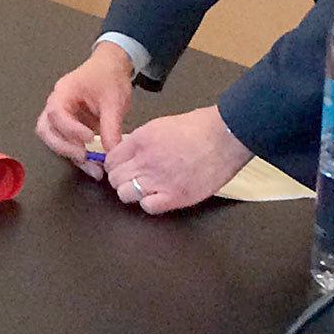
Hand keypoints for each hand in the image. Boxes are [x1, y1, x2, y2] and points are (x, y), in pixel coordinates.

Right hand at [36, 42, 133, 179]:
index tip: (89, 138)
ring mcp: (63, 117)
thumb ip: (111, 127)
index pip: (56, 113)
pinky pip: (69, 144)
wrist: (113, 68)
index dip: (70, 129)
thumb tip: (111, 153)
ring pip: (54, 139)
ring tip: (94, 169)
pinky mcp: (71, 127)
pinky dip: (80, 156)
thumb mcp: (114, 101)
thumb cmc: (109, 78)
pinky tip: (96, 166)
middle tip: (84, 157)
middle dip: (63, 147)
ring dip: (71, 155)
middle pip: (46, 129)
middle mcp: (57, 105)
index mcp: (63, 93)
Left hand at [105, 106, 251, 213]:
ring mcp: (160, 180)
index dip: (113, 164)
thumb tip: (128, 153)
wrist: (222, 138)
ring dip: (131, 192)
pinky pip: (149, 207)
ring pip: (126, 194)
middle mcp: (145, 161)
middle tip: (130, 177)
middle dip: (119, 178)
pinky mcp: (177, 197)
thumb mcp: (158, 126)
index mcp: (139, 141)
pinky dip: (149, 203)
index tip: (119, 166)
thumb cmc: (195, 128)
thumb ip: (139, 141)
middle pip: (115, 178)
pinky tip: (157, 196)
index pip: (110, 159)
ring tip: (142, 187)